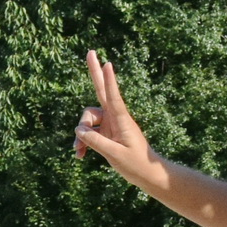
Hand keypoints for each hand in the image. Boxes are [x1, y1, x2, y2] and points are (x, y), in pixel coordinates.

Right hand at [74, 51, 157, 183]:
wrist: (148, 175)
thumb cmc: (137, 165)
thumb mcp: (115, 155)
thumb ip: (96, 142)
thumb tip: (79, 129)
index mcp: (122, 120)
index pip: (114, 97)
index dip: (110, 81)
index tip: (108, 63)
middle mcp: (115, 118)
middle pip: (101, 91)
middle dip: (94, 73)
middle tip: (90, 51)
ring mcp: (110, 124)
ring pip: (87, 120)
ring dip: (81, 134)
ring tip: (78, 152)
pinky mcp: (106, 132)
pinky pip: (89, 132)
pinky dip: (83, 142)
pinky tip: (80, 156)